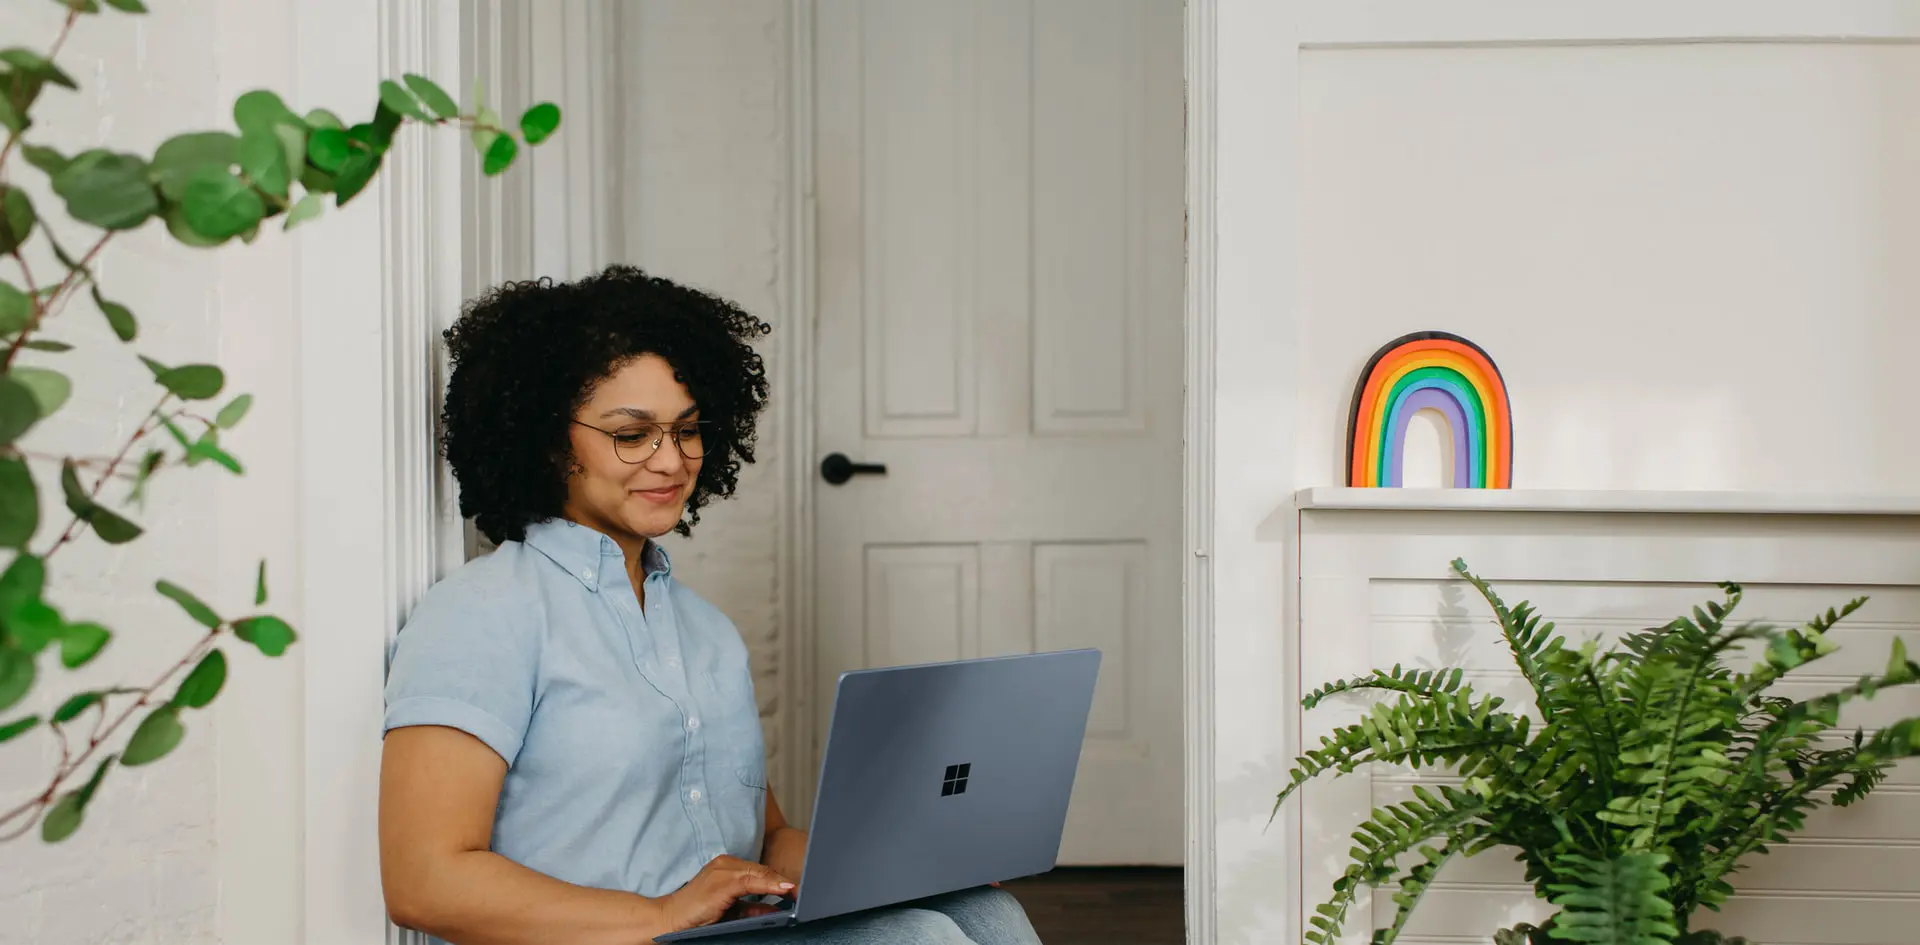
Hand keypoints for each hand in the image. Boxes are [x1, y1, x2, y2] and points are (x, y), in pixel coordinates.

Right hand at [661, 855, 796, 931]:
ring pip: (759, 873)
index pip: (759, 871)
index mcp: (726, 867)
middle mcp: (725, 863)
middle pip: (762, 869)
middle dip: (781, 880)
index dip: (778, 879)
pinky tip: (784, 888)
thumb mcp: (730, 911)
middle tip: (804, 890)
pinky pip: (751, 881)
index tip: (796, 889)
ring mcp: (723, 870)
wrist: (670, 920)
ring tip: (797, 891)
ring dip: (779, 882)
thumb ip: (751, 907)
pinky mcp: (722, 881)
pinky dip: (769, 884)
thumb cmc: (697, 916)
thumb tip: (776, 909)